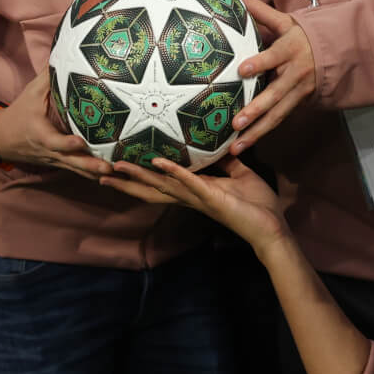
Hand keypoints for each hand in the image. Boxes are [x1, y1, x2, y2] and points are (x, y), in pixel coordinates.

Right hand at [0, 74, 111, 180]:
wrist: (1, 139)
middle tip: (109, 168)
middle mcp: (49, 151)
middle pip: (70, 162)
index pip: (55, 142)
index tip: (81, 142)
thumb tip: (64, 54)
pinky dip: (91, 174)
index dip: (67, 144)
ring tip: (117, 175)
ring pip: (76, 170)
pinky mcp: (59, 164)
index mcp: (41, 134)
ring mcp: (55, 160)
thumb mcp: (30, 93)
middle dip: (89, 166)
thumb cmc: (19, 113)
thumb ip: (49, 78)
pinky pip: (76, 171)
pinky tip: (111, 177)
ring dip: (95, 173)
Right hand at [105, 155, 291, 254]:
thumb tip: (219, 145)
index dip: (139, 179)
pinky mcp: (212, 198)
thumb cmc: (257, 205)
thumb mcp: (239, 175)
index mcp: (195, 192)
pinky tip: (157, 163)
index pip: (161, 185)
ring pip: (162, 186)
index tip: (118, 171)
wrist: (272, 228)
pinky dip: (174, 172)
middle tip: (100, 174)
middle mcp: (191, 197)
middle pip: (151, 190)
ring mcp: (199, 198)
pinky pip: (190, 183)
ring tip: (116, 167)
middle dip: (127, 182)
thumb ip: (225, 163)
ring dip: (139, 177)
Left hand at [226, 0, 316, 151]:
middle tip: (236, 122)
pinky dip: (263, 133)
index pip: (274, 57)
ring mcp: (298, 92)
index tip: (243, 69)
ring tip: (237, 146)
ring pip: (277, 115)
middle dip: (256, 110)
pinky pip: (279, 120)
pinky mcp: (299, 104)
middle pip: (275, 95)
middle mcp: (295, 74)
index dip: (260, 63)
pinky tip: (245, 144)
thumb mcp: (285, 21)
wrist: (337, 52)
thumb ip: (258, 10)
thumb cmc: (302, 35)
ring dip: (257, 131)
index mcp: (290, 50)